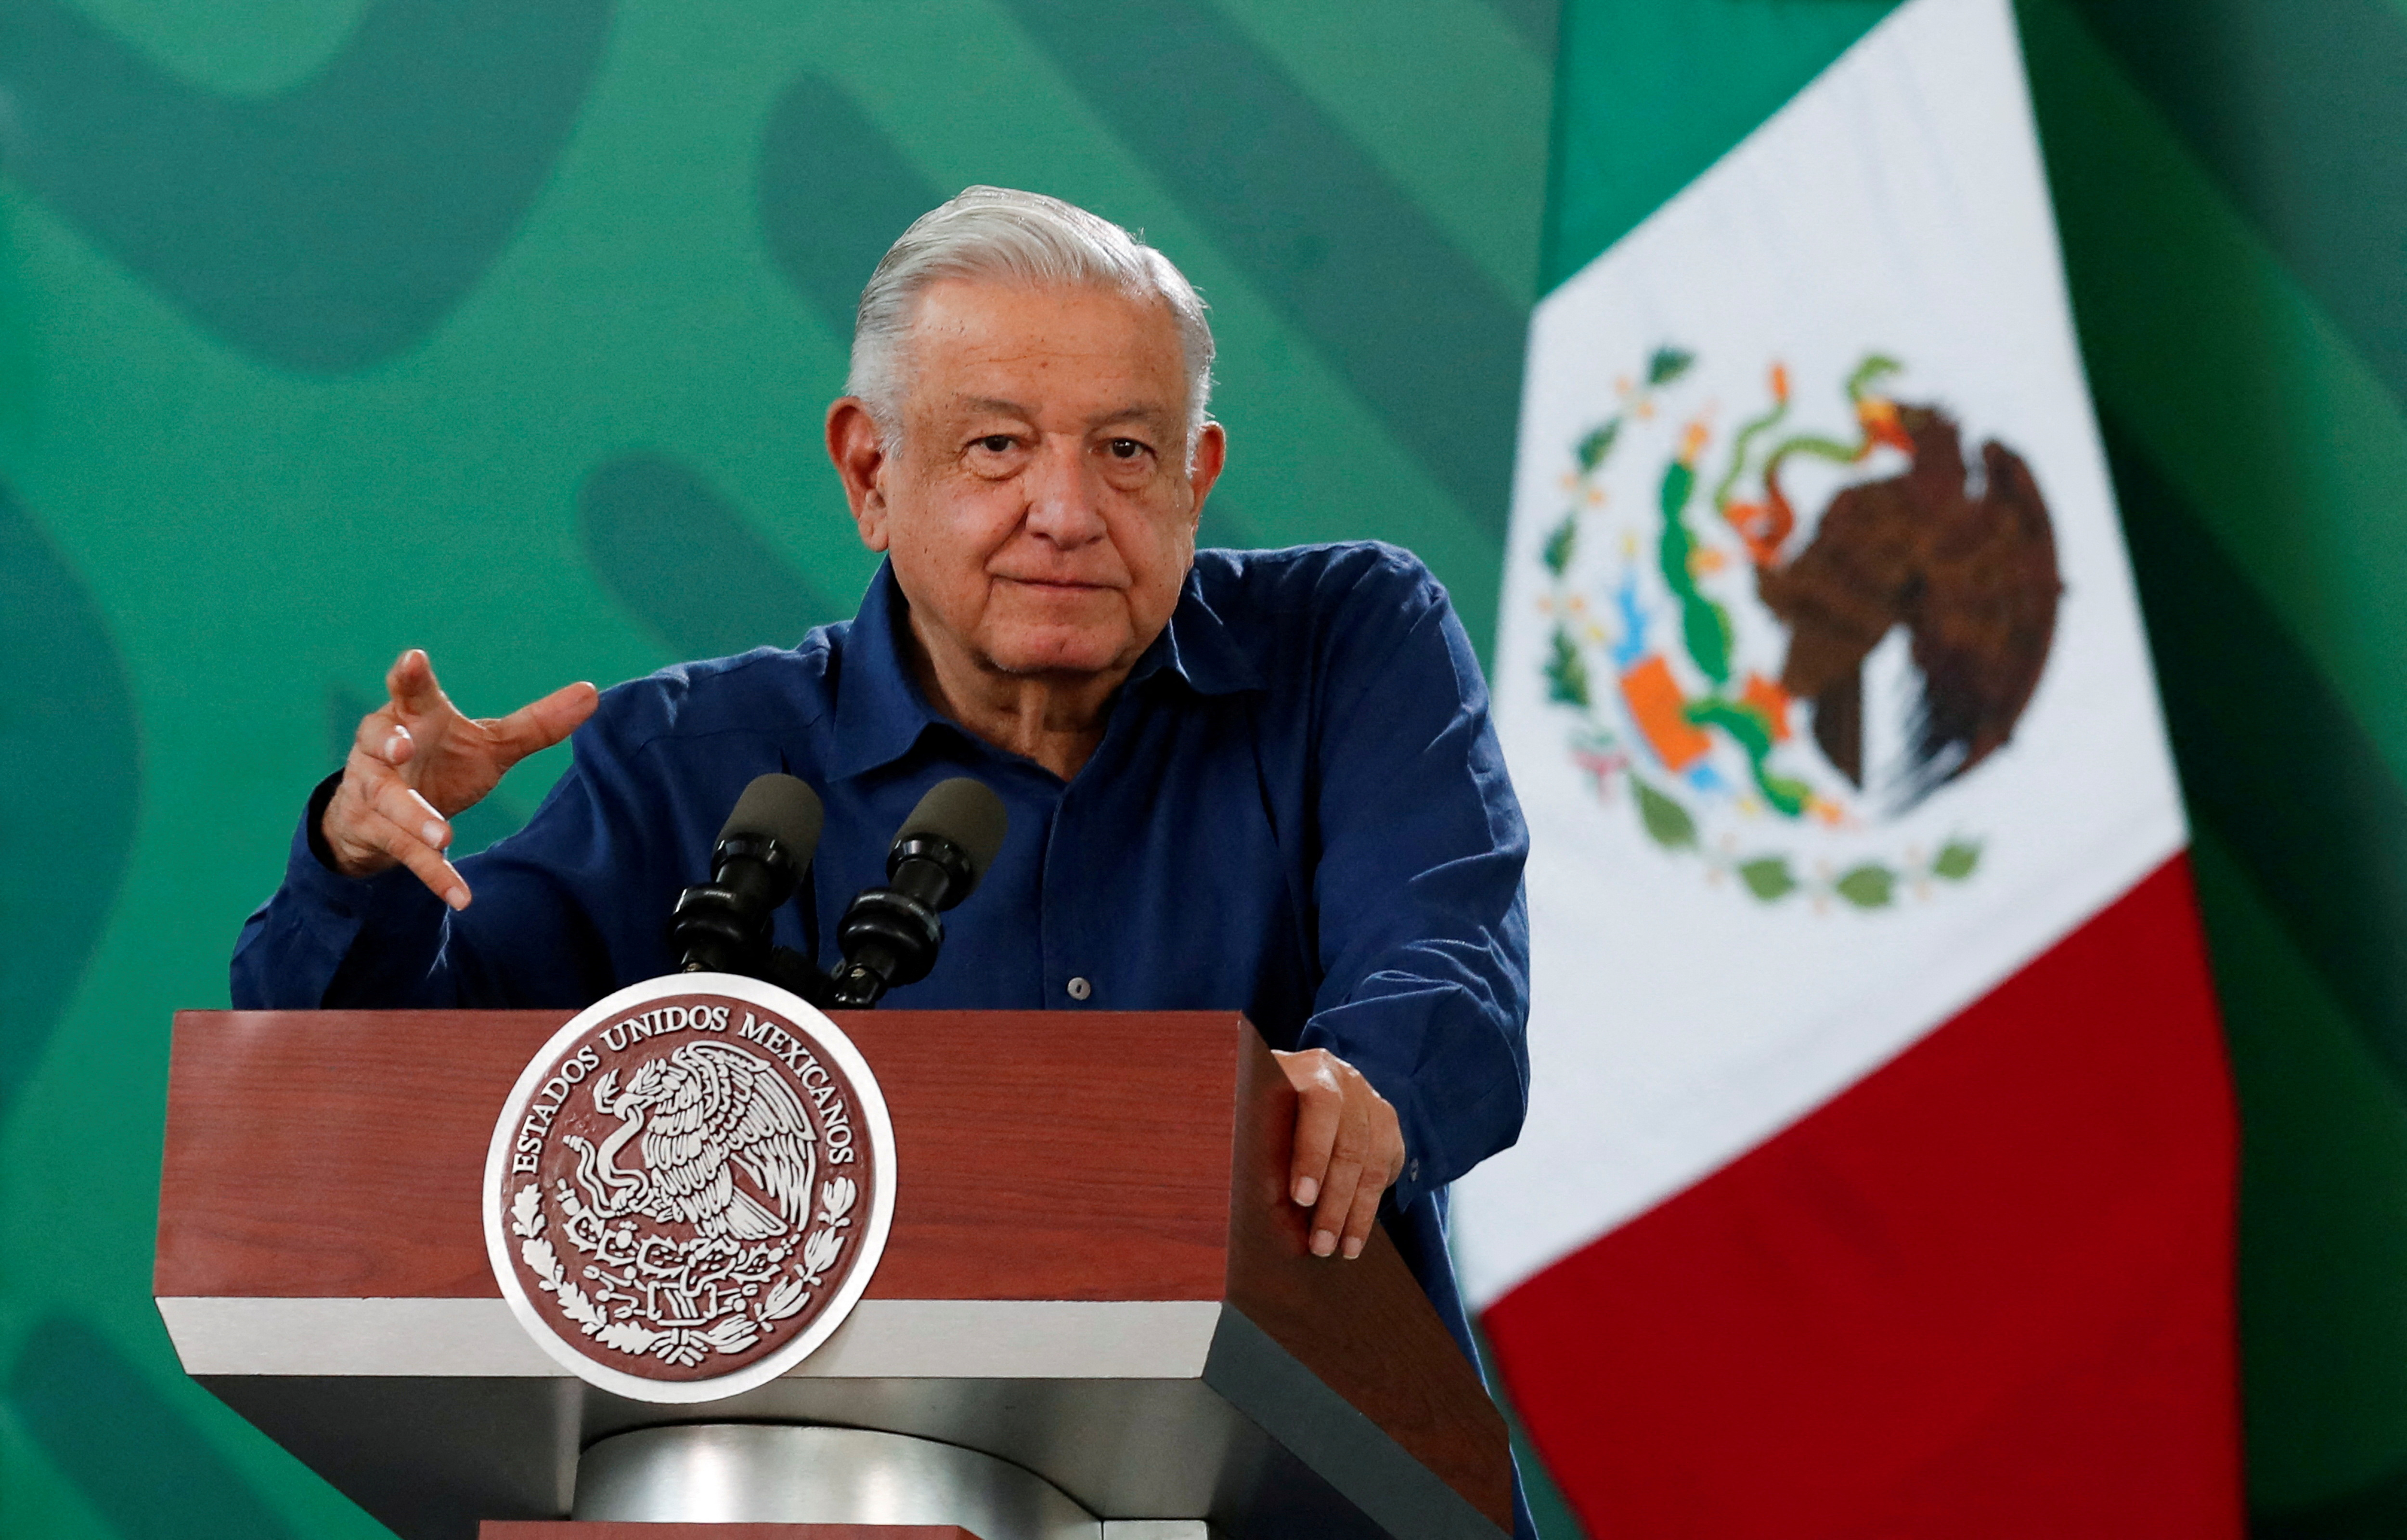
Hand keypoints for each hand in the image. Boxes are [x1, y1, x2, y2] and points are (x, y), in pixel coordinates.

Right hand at [321, 649, 596, 907]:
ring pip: (388, 801)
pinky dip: (434, 874)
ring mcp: (373, 791)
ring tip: (443, 833)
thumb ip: (536, 723)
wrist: (385, 815)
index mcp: (413, 716)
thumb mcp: (490, 745)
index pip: (410, 691)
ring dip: (414, 817)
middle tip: (401, 743)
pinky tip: (462, 897)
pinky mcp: (377, 832)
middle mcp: (383, 748)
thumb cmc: (440, 763)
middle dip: (388, 740)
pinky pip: (405, 853)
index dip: (409, 676)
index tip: (413, 660)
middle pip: (379, 739)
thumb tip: (594, 692)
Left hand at [1273, 1047, 1405, 1260]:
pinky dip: (1371, 1206)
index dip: (1313, 1152)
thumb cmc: (1260, 1110)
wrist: (1295, 1082)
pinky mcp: (1387, 1123)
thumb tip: (1257, 1202)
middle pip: (1350, 1143)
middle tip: (1319, 1244)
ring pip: (1373, 1162)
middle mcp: (1344, 1078)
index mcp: (1305, 1067)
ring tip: (1342, 1250)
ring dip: (1357, 1213)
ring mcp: (1370, 1099)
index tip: (1300, 1197)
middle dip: (1335, 1201)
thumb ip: (1258, 1146)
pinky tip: (1355, 1235)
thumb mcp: (1252, 1115)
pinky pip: (1387, 1167)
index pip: (1320, 1105)